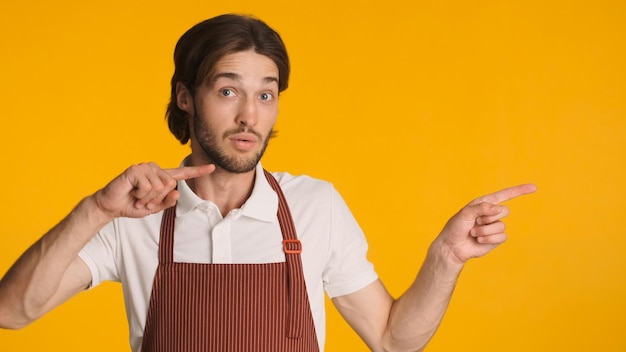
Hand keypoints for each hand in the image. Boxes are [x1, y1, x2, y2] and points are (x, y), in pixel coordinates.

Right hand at [93, 162, 214, 218]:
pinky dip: (140, 194)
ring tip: (137, 197)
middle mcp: (155, 169)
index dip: (198, 171)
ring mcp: (145, 167)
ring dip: (147, 198)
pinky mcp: (135, 169)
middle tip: (143, 201)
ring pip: (160, 186)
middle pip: (170, 185)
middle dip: (157, 199)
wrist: (111, 206)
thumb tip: (177, 192)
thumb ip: (167, 202)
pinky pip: (148, 186)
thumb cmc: (132, 205)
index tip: (212, 167)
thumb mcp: (153, 208)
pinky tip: (132, 192)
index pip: (182, 173)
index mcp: (161, 177)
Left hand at [436, 184, 536, 263]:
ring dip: (484, 230)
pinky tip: (478, 240)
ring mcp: (495, 226)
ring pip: (501, 225)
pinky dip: (488, 239)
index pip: (505, 195)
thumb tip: (498, 208)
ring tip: (473, 232)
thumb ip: (481, 208)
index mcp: (485, 203)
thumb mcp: (465, 213)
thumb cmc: (456, 227)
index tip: (534, 187)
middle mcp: (491, 214)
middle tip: (474, 222)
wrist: (452, 246)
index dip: (520, 191)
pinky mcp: (496, 239)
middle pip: (505, 210)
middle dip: (488, 217)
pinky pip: (501, 237)